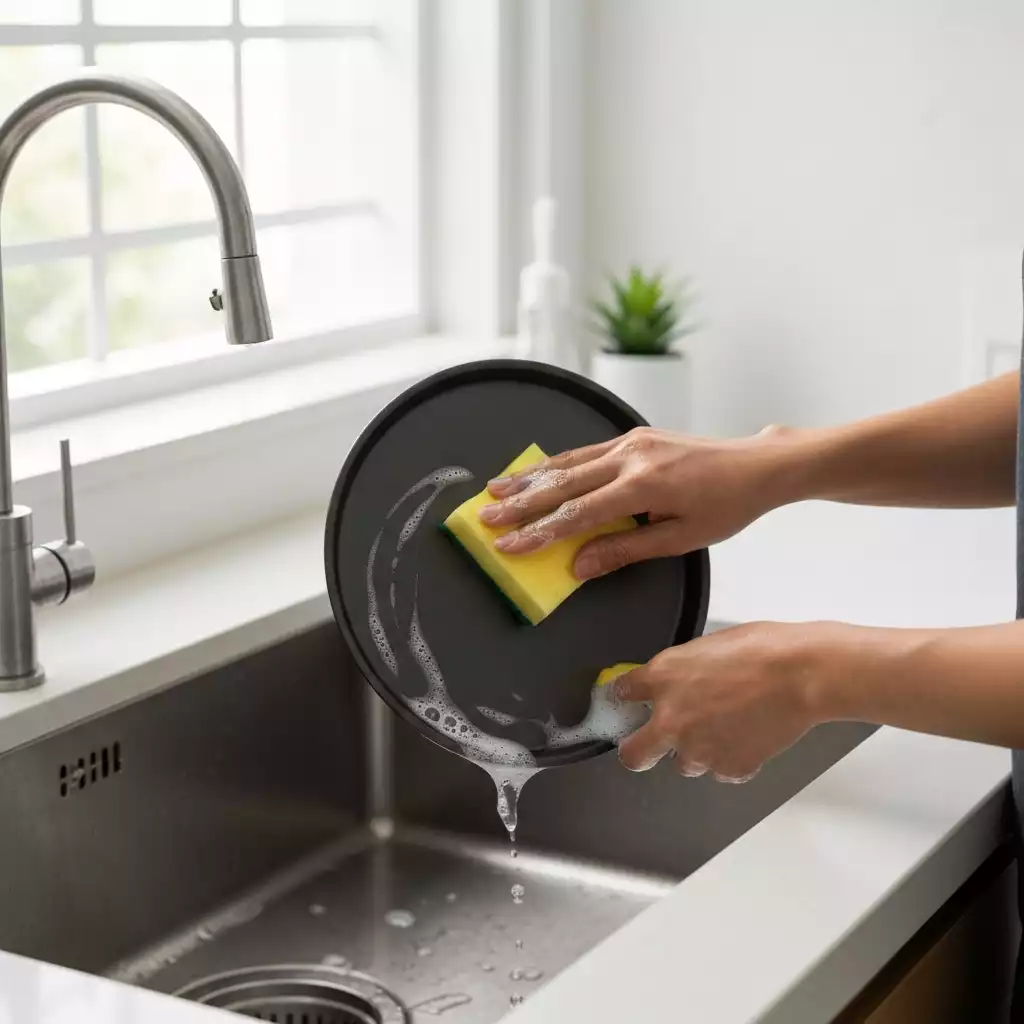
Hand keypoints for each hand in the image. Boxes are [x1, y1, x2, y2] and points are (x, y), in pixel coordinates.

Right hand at [480, 426, 798, 578]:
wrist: (756, 465)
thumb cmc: (726, 507)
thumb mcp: (679, 539)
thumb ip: (624, 550)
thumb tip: (577, 566)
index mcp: (643, 486)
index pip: (577, 514)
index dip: (538, 532)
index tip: (508, 545)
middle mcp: (631, 457)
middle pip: (563, 483)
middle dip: (521, 503)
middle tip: (485, 517)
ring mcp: (631, 442)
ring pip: (568, 461)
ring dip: (529, 478)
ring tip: (495, 490)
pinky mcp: (634, 436)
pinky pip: (585, 451)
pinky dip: (555, 463)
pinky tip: (534, 473)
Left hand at [613, 621, 847, 782]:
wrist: (801, 674)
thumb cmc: (761, 650)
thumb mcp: (705, 645)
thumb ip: (679, 669)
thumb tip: (673, 681)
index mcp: (662, 678)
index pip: (622, 693)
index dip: (626, 697)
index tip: (631, 700)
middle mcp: (672, 720)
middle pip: (633, 755)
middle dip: (637, 749)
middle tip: (649, 741)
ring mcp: (699, 750)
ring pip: (682, 764)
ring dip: (694, 751)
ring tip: (721, 727)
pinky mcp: (729, 768)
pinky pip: (720, 770)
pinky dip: (729, 758)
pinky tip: (745, 735)